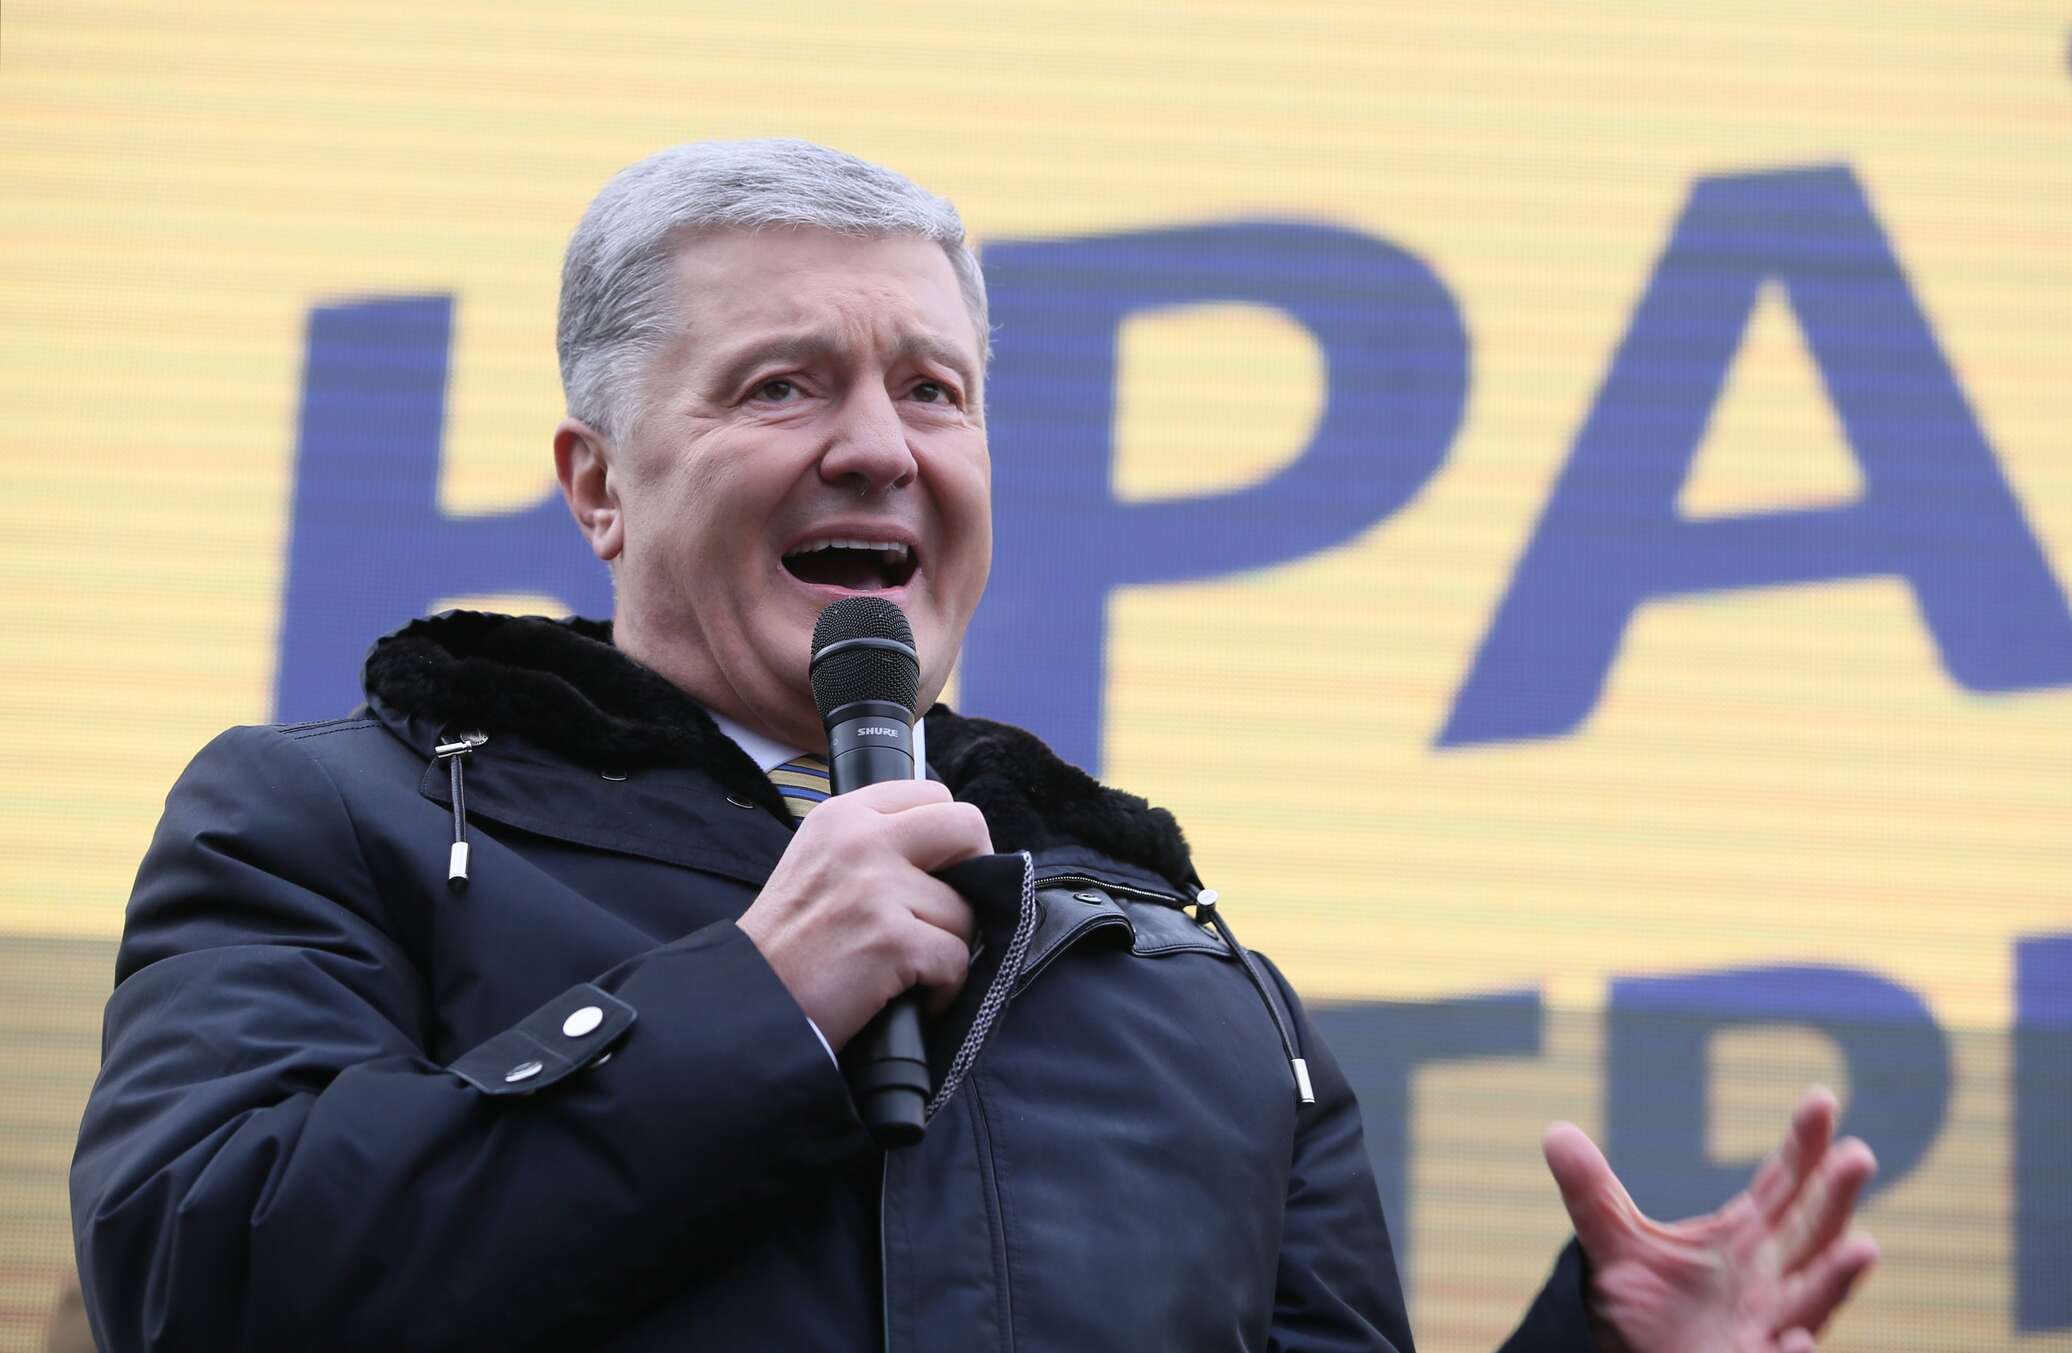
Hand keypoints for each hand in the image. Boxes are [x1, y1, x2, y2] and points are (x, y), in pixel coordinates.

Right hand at [736, 779, 989, 1049]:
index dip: (950, 837)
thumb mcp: (818, 862)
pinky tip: (914, 996)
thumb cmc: (788, 944)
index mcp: (843, 815)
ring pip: (965, 910)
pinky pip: (957, 960)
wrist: (748, 1002)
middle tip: (953, 909)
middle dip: (976, 871)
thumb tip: (952, 853)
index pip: (932, 794)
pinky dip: (944, 988)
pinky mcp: (892, 940)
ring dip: (947, 945)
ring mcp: (877, 888)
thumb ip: (874, 843)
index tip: (943, 872)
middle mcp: (861, 840)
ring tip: (907, 967)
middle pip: (966, 826)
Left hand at [1541, 1086, 1878, 1352]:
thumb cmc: (1644, 1311)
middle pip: (1812, 1233)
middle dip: (1836, 1197)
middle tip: (1858, 1154)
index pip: (1784, 1185)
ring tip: (1864, 1247)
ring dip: (1837, 1277)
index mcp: (1748, 1239)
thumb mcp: (1613, 1245)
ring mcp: (1767, 1327)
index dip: (1804, 1146)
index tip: (1820, 1099)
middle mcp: (1771, 1279)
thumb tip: (1555, 1131)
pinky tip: (1798, 1341)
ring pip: (1811, 1300)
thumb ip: (1592, 1192)